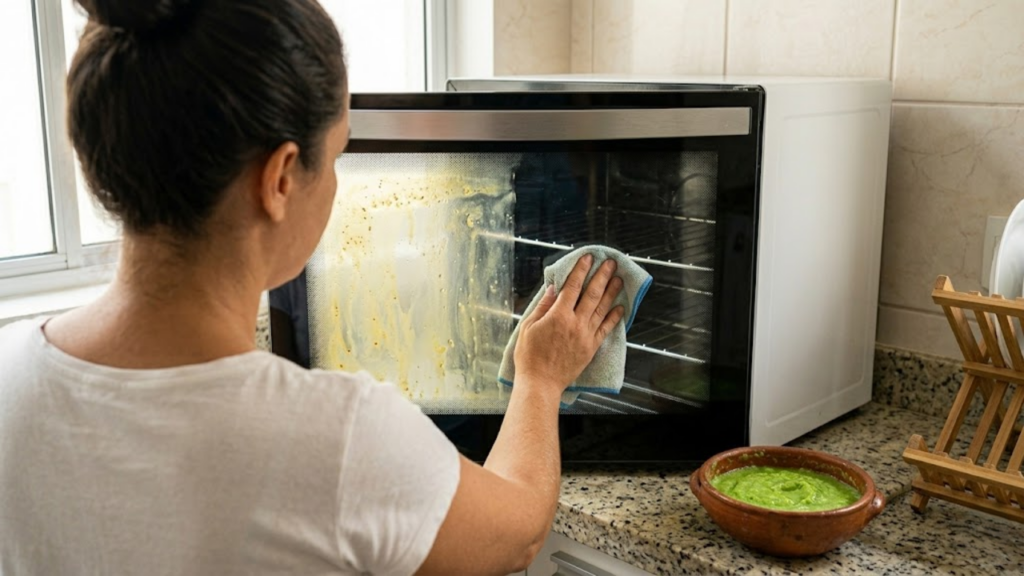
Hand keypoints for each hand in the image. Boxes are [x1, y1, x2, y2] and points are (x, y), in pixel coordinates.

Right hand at [513, 254, 625, 395]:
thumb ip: (542, 306)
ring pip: (602, 309)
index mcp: (558, 316)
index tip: (588, 258)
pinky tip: (620, 307)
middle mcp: (575, 323)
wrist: (541, 382)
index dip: (581, 270)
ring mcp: (586, 335)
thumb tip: (553, 289)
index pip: (573, 287)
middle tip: (610, 263)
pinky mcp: (591, 347)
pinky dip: (614, 317)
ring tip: (618, 279)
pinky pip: (606, 328)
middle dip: (602, 276)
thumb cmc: (530, 356)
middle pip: (592, 294)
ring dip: (611, 292)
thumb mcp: (528, 327)